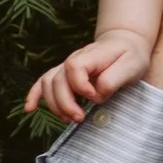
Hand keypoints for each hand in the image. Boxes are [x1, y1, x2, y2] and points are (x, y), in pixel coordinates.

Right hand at [25, 28, 153, 125]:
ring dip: (54, 105)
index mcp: (90, 55)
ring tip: (68, 119)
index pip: (74, 69)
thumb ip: (113, 79)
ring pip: (48, 84)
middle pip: (57, 80)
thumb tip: (96, 93)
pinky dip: (34, 95)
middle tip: (79, 119)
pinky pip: (43, 82)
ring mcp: (66, 67)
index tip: (95, 97)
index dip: (81, 86)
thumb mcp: (132, 65)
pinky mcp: (64, 75)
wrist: (125, 44)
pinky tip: (29, 109)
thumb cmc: (130, 55)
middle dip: (65, 103)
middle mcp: (74, 60)